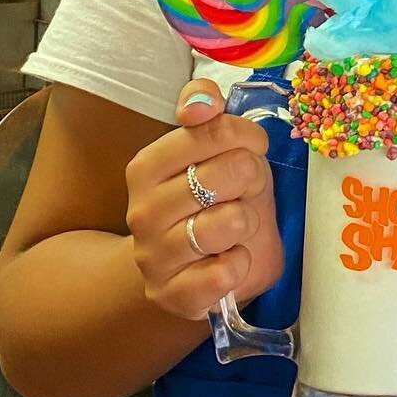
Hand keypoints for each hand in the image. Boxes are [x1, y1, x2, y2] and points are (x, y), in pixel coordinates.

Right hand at [124, 79, 281, 319]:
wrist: (190, 271)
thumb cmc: (213, 202)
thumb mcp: (216, 155)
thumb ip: (207, 116)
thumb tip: (202, 101)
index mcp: (147, 167)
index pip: (208, 132)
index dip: (246, 138)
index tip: (253, 148)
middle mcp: (142, 211)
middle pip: (221, 176)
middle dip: (250, 180)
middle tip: (246, 191)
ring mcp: (154, 257)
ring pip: (226, 223)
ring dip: (247, 222)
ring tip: (238, 226)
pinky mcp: (174, 296)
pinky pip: (225, 273)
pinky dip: (241, 264)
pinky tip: (233, 259)